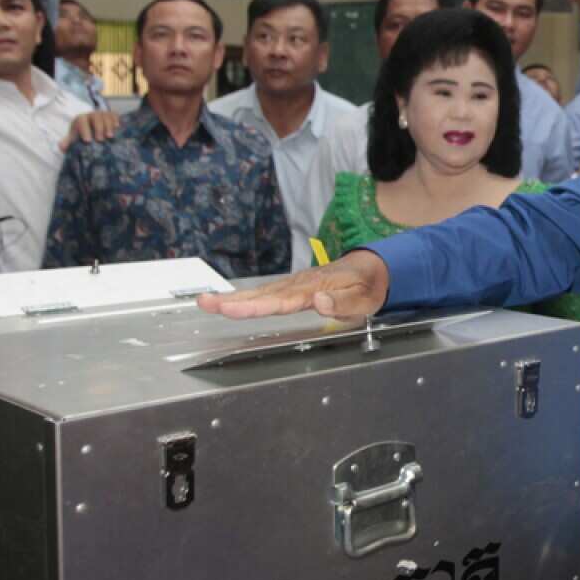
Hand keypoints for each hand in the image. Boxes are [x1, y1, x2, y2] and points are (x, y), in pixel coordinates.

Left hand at [60, 110, 120, 150]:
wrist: (92, 129)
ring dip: (108, 125)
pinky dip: (116, 120)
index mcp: (80, 120)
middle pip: (95, 117)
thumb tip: (62, 146)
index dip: (84, 130)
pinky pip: (114, 114)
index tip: (88, 141)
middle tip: (100, 140)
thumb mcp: (74, 139)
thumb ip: (68, 143)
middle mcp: (91, 115)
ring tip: (110, 136)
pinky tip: (117, 127)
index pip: (81, 121)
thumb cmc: (83, 136)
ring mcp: (102, 114)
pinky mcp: (111, 115)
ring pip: (105, 115)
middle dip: (98, 128)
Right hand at [197, 250, 389, 319]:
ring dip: (233, 299)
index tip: (232, 310)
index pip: (281, 301)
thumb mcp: (365, 299)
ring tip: (206, 302)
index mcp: (314, 288)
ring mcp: (294, 285)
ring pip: (260, 293)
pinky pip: (266, 294)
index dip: (255, 307)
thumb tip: (319, 302)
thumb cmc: (368, 286)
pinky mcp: (293, 288)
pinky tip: (229, 303)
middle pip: (262, 295)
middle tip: (205, 303)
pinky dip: (245, 298)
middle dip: (232, 301)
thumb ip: (342, 303)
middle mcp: (299, 284)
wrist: (373, 269)